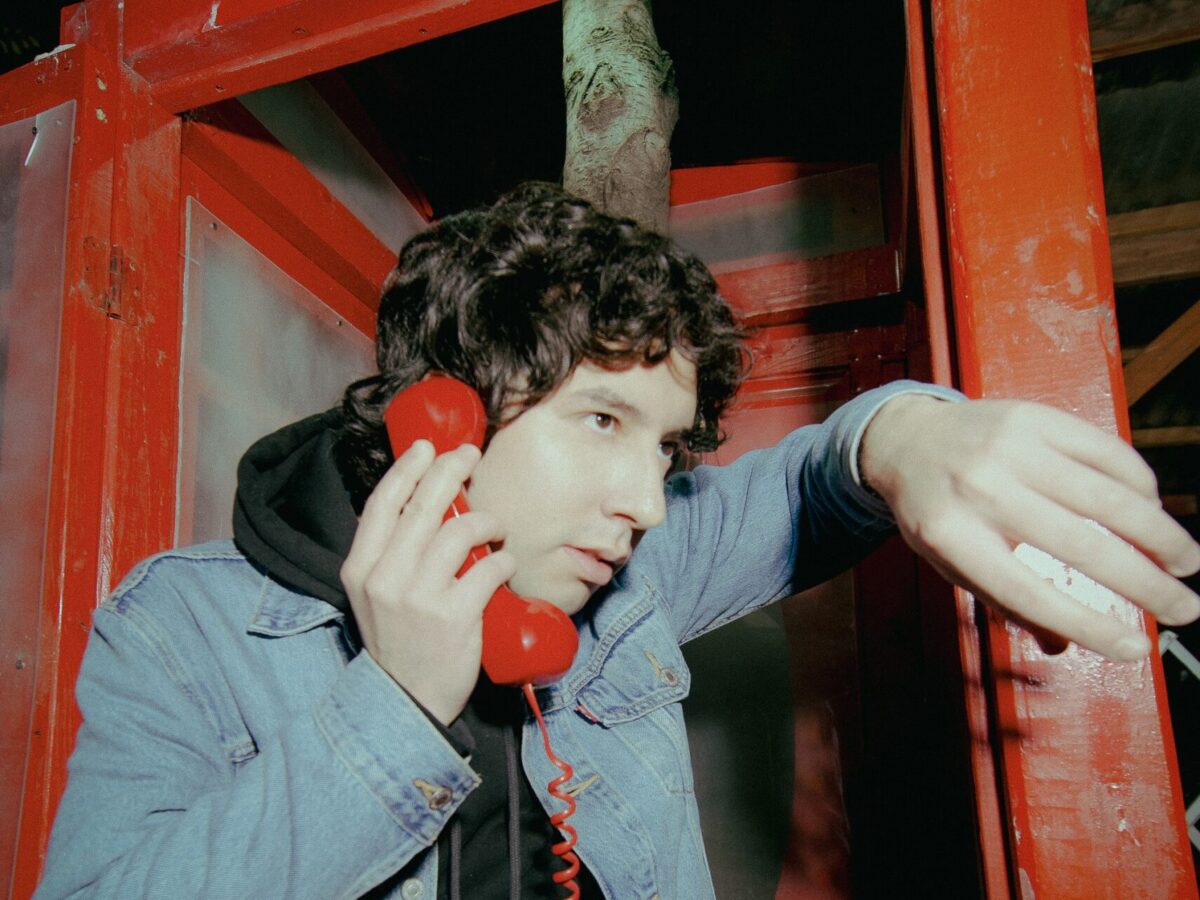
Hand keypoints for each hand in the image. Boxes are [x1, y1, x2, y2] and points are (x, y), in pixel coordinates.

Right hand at [340, 440, 515, 723]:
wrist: (406, 701)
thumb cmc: (398, 642)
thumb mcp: (374, 596)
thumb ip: (389, 554)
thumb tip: (423, 505)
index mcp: (360, 569)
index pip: (382, 505)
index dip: (407, 470)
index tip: (427, 447)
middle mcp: (385, 578)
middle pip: (423, 508)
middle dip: (450, 471)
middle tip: (470, 455)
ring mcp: (418, 597)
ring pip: (459, 532)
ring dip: (485, 520)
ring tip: (495, 526)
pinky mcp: (453, 616)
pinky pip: (488, 568)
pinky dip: (502, 558)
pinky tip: (504, 560)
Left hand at [860, 394, 1199, 659]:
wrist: (907, 439)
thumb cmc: (934, 509)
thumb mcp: (949, 561)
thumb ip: (1004, 600)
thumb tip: (1064, 645)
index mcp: (953, 537)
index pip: (1030, 594)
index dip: (1089, 626)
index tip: (1135, 646)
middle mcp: (981, 490)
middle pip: (1082, 547)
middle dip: (1147, 585)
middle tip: (1184, 608)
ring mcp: (1010, 448)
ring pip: (1108, 498)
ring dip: (1160, 536)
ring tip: (1184, 562)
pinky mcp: (1035, 417)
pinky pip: (1106, 452)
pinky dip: (1141, 486)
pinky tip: (1153, 510)